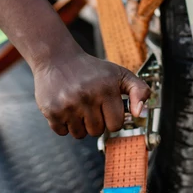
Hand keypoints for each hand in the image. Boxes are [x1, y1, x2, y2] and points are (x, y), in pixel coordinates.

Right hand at [33, 44, 150, 138]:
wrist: (56, 58)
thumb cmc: (90, 69)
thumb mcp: (119, 74)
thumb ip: (139, 90)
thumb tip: (139, 114)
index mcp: (106, 88)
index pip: (116, 124)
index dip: (111, 118)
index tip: (105, 107)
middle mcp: (87, 96)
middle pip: (97, 131)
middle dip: (94, 121)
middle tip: (88, 104)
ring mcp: (68, 104)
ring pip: (80, 134)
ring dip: (79, 124)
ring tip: (76, 104)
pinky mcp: (52, 110)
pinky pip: (62, 132)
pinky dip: (63, 124)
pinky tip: (63, 106)